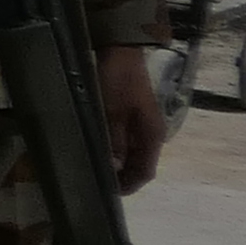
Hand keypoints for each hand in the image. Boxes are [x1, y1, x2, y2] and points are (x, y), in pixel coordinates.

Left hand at [103, 43, 165, 191]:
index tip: (106, 193)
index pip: (145, 172)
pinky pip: (125, 142)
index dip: (127, 186)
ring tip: (93, 168)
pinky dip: (114, 150)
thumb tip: (114, 170)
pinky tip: (98, 150)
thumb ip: (113, 142)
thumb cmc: (116, 81)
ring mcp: (142, 125)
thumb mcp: (110, 113)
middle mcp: (151, 134)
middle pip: (139, 166)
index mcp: (152, 135)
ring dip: (116, 165)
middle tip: (94, 182)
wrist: (121, 50)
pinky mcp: (132, 116)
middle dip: (121, 178)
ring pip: (132, 155)